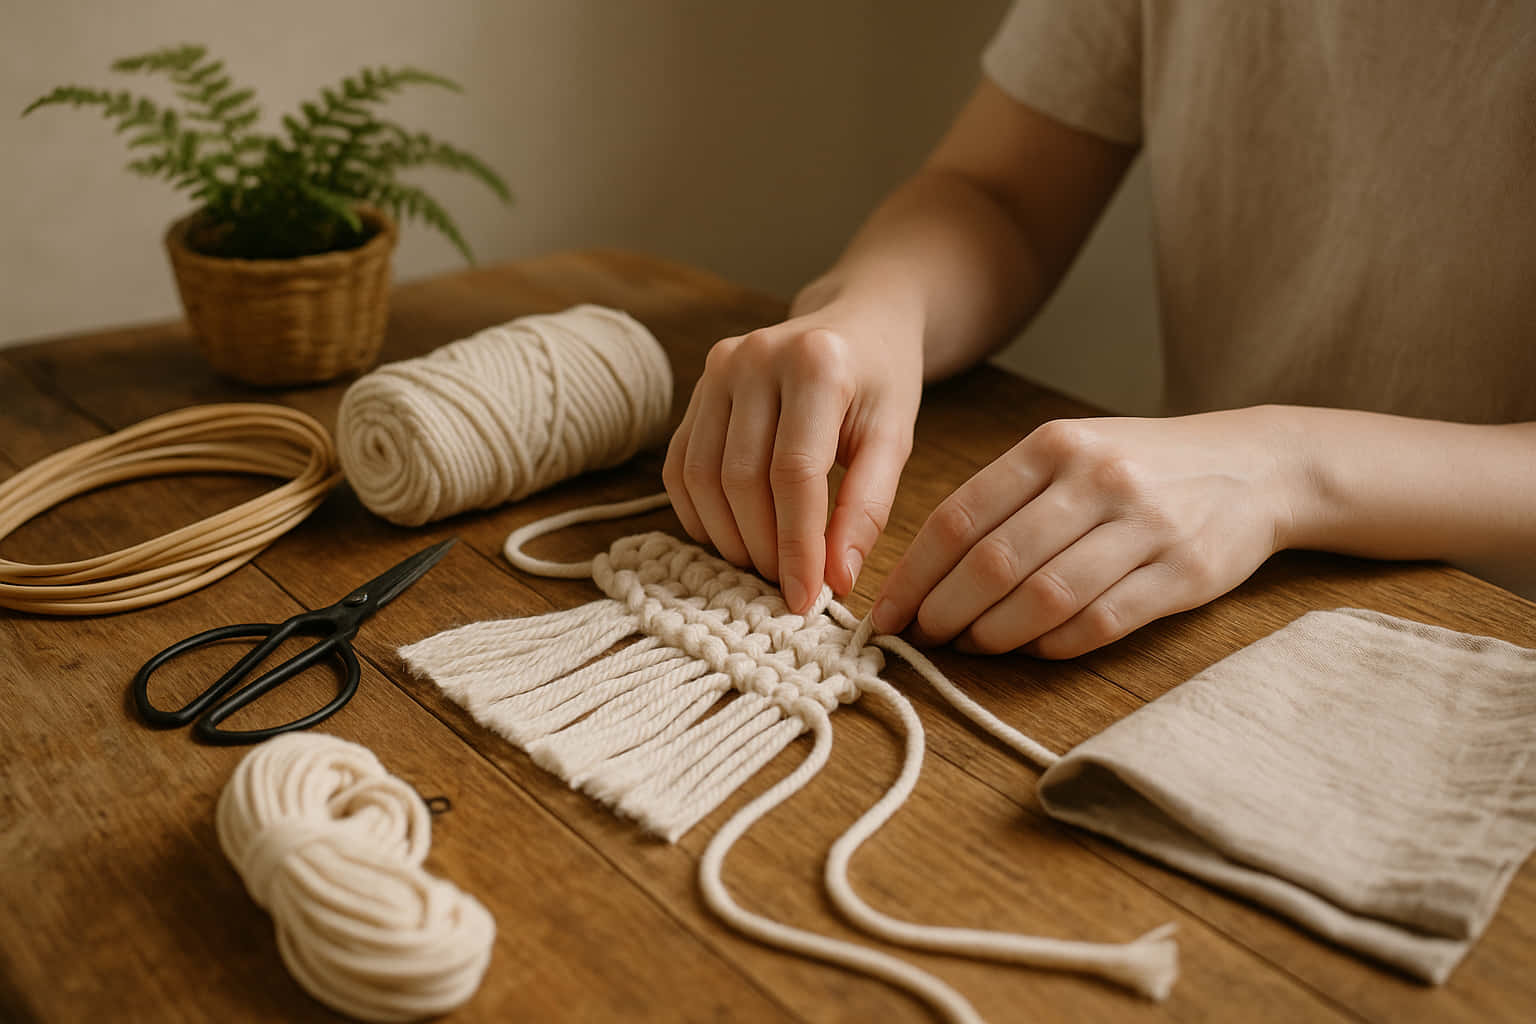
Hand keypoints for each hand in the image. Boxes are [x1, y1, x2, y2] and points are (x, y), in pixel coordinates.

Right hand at [663, 302, 921, 612]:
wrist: (857, 322)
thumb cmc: (881, 383)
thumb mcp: (894, 439)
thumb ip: (866, 508)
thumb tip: (834, 581)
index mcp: (815, 364)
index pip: (794, 473)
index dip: (797, 545)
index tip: (805, 597)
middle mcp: (755, 357)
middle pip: (742, 479)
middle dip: (763, 547)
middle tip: (787, 585)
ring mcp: (717, 368)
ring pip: (701, 476)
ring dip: (729, 537)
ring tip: (764, 564)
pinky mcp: (697, 385)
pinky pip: (680, 464)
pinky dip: (700, 513)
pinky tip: (730, 537)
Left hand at [869, 408, 1301, 656]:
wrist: (1257, 467)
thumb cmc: (1141, 466)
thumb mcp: (1071, 453)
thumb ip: (1005, 498)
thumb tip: (927, 569)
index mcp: (1054, 446)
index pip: (960, 517)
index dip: (914, 574)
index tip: (887, 611)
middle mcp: (1096, 480)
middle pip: (993, 564)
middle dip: (944, 612)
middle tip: (923, 637)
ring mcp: (1143, 527)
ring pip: (1043, 599)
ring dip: (994, 635)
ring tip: (971, 645)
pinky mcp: (1182, 574)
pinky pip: (1098, 623)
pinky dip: (1052, 646)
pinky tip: (1031, 648)